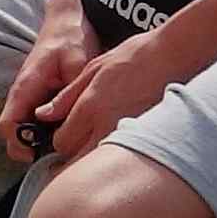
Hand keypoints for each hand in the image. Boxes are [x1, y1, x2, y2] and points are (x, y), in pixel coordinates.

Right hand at [0, 0, 101, 157]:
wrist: (67, 22)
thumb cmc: (69, 38)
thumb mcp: (77, 61)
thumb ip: (71, 90)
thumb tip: (67, 116)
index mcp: (25, 87)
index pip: (7, 124)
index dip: (16, 143)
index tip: (34, 155)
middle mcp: (23, 95)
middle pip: (12, 133)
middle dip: (26, 149)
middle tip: (54, 157)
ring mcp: (30, 97)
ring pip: (24, 129)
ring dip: (37, 142)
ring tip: (64, 148)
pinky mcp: (39, 98)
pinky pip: (36, 122)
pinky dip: (46, 132)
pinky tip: (67, 134)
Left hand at [28, 30, 173, 166]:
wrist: (173, 55)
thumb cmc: (133, 57)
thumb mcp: (92, 69)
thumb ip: (66, 97)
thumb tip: (43, 114)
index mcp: (90, 106)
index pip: (63, 143)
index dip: (59, 142)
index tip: (64, 137)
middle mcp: (107, 124)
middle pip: (79, 161)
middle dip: (73, 161)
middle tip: (74, 155)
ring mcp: (129, 134)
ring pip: (102, 162)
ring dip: (95, 161)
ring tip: (96, 152)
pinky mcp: (147, 137)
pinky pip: (124, 157)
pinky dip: (117, 157)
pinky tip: (119, 148)